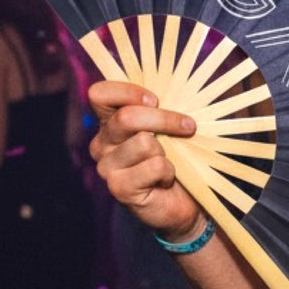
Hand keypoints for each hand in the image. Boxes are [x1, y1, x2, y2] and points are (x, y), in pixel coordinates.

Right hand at [88, 80, 201, 238]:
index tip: (155, 99)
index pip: (99, 94)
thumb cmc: (177, 157)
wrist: (183, 200)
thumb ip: (161, 108)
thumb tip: (177, 87)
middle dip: (164, 119)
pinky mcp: (118, 188)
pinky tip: (164, 180)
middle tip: (188, 126)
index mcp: (109, 122)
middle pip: (126, 117)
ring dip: (168, 151)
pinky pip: (153, 166)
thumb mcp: (170, 127)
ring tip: (169, 162)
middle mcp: (102, 143)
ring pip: (144, 142)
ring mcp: (107, 167)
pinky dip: (168, 171)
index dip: (127, 92)